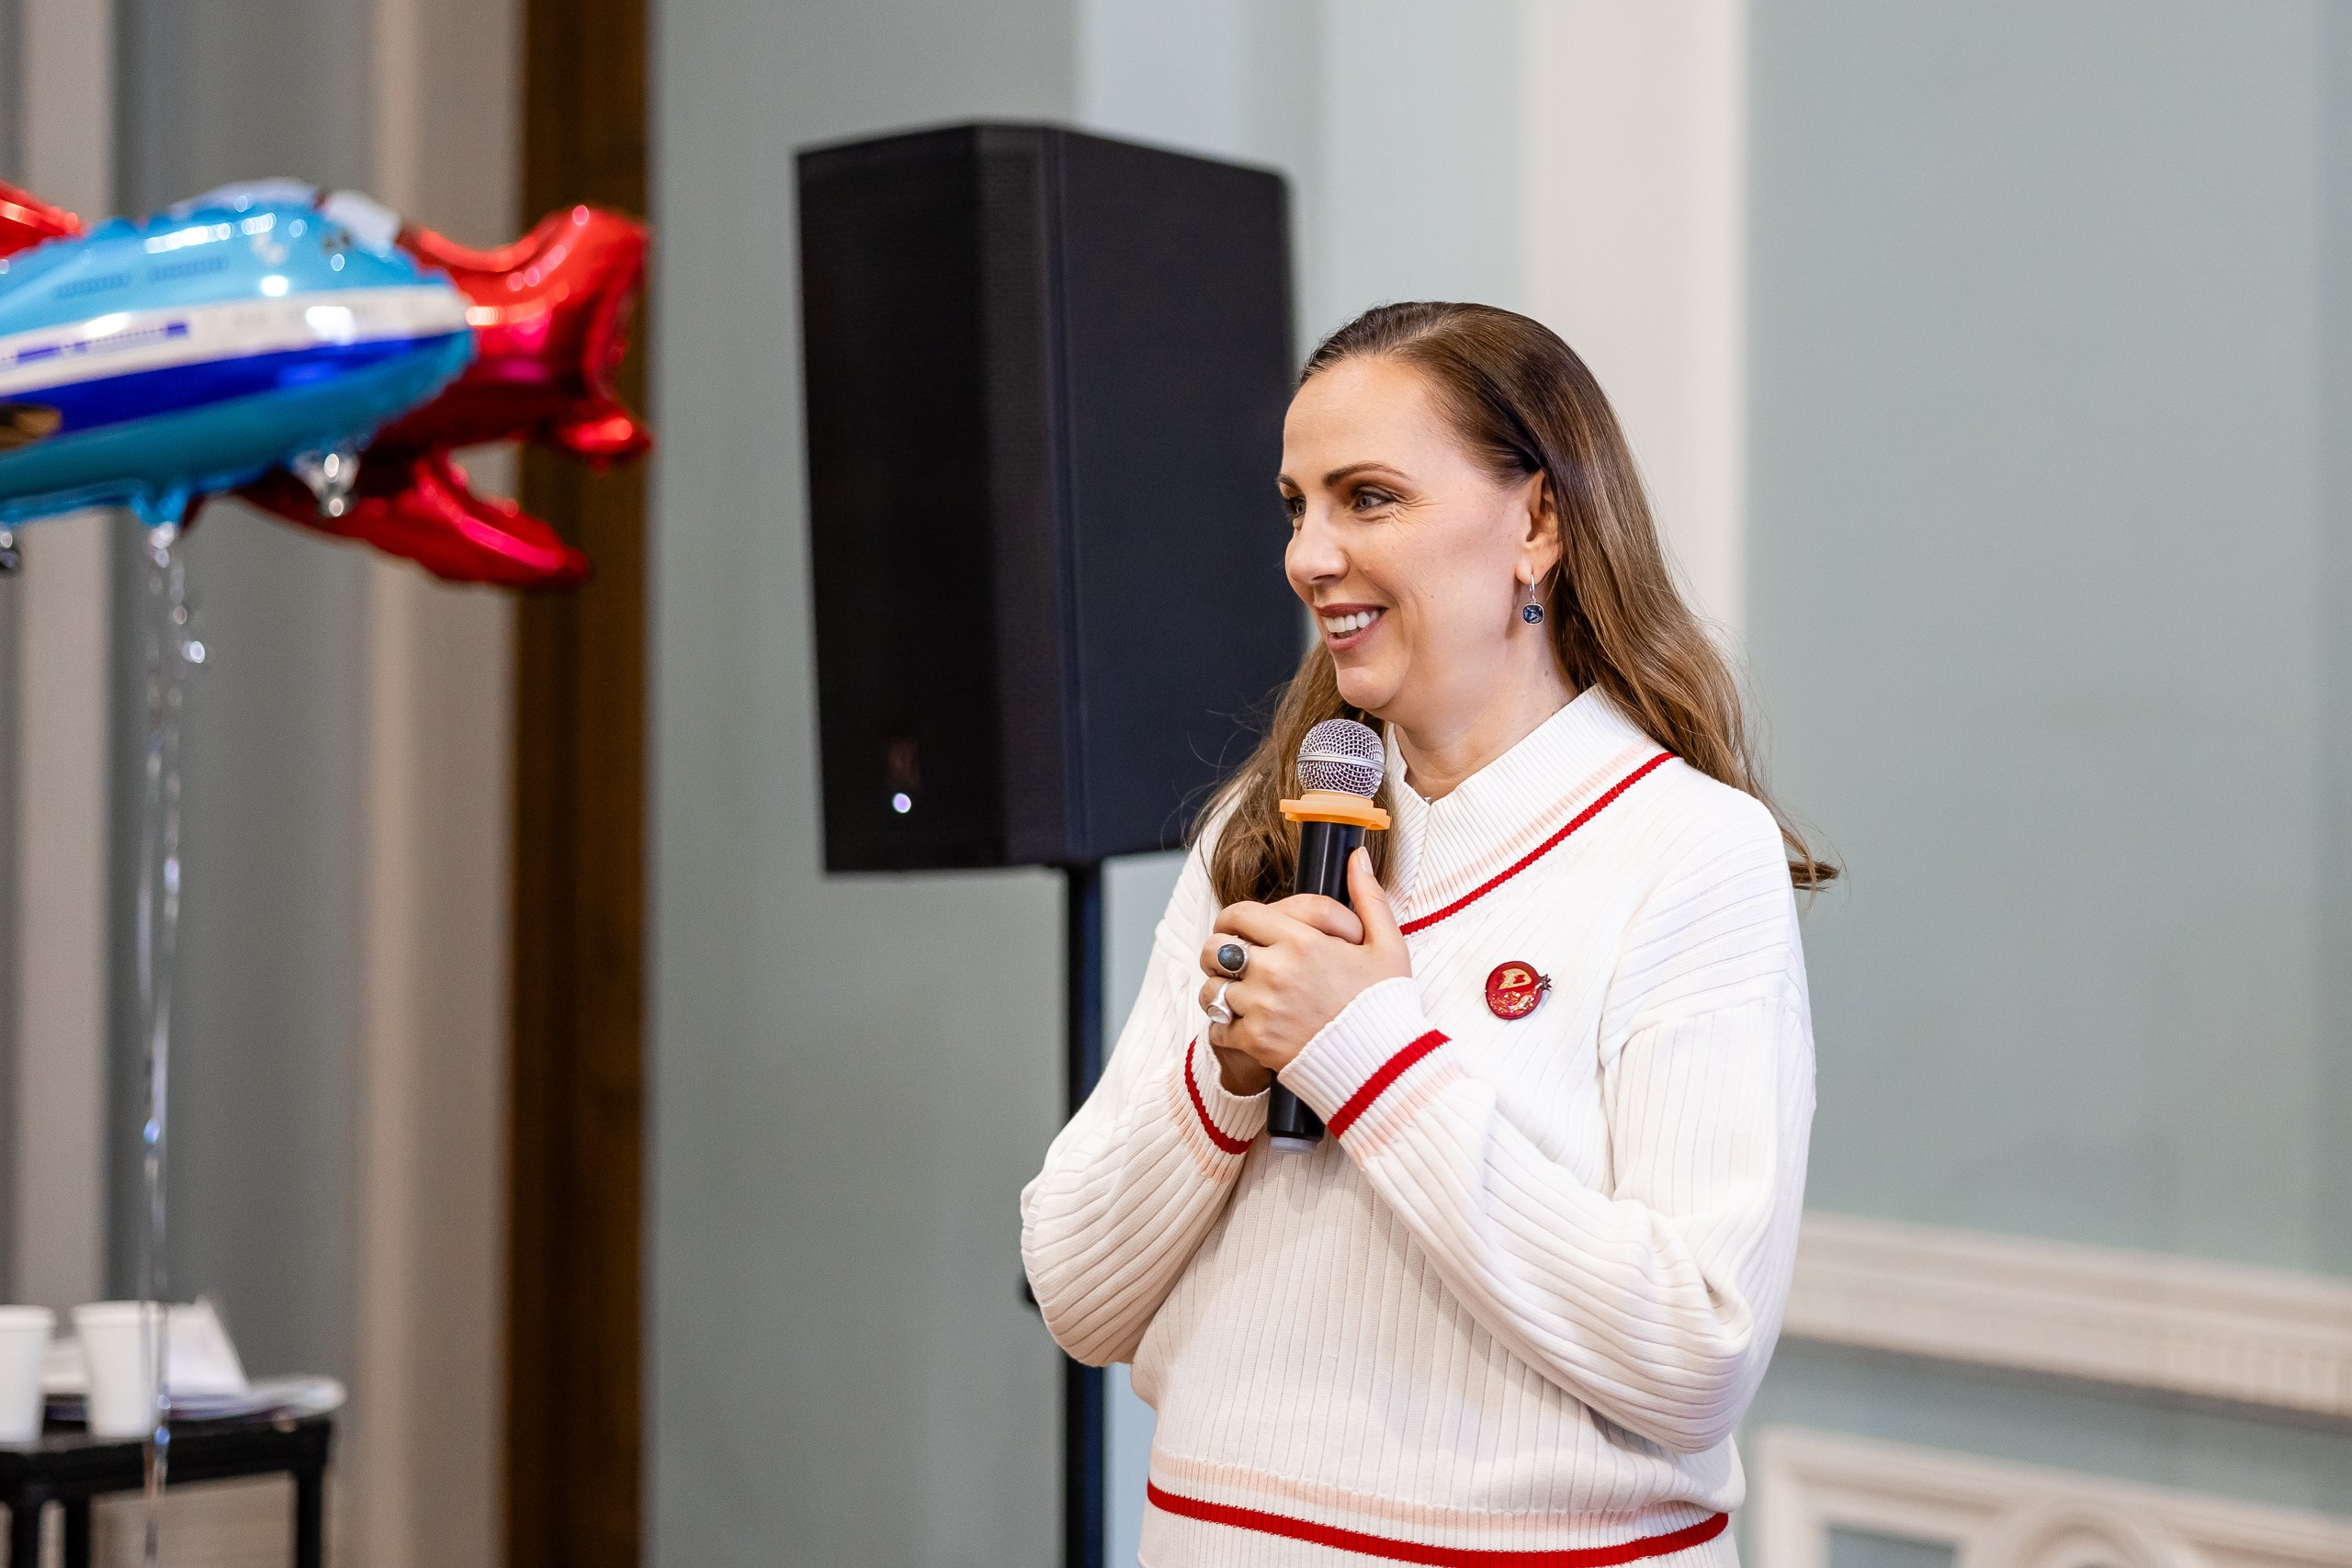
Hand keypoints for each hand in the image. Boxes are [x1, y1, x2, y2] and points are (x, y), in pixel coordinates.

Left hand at [1197, 849, 1410, 1092]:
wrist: (1385, 1068)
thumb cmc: (1386, 1006)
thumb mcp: (1387, 945)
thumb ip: (1369, 896)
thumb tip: (1358, 856)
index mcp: (1302, 941)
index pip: (1240, 914)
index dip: (1233, 918)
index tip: (1240, 928)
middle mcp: (1275, 971)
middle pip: (1214, 949)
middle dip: (1219, 953)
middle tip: (1234, 964)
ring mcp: (1262, 1008)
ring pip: (1211, 990)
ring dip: (1221, 993)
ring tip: (1240, 998)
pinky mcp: (1256, 1042)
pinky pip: (1218, 1030)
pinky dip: (1227, 1030)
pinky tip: (1249, 1028)